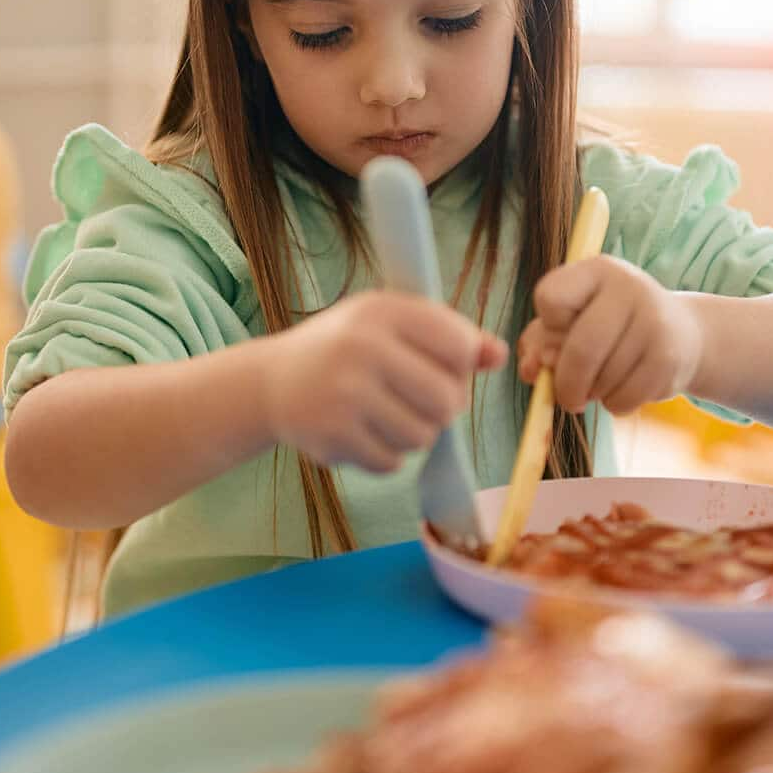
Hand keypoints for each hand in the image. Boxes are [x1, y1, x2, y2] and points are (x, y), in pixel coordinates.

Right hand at [264, 291, 506, 471]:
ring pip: (424, 436)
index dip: (462, 364)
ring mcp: (344, 393)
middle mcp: (361, 346)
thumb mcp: (394, 325)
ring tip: (388, 414)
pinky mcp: (331, 435)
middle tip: (421, 401)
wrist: (272, 381)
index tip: (443, 366)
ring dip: (415, 433)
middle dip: (444, 408)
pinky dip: (387, 454)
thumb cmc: (347, 348)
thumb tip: (500, 355)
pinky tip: (364, 432)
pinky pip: (393, 462)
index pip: (459, 345)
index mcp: (383, 310)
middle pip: (448, 399)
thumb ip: (450, 337)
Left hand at [517, 257, 702, 414]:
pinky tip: (624, 388)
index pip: (550, 298)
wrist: (682, 333)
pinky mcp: (669, 358)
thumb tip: (531, 371)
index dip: (548, 325)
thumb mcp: (571, 321)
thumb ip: (539, 342)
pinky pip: (624, 398)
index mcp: (597, 270)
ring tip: (604, 381)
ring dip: (594, 393)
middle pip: (581, 348)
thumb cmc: (610, 326)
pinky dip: (615, 404)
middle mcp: (628, 288)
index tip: (562, 332)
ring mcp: (654, 322)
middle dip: (567, 384)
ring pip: (603, 379)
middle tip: (569, 398)